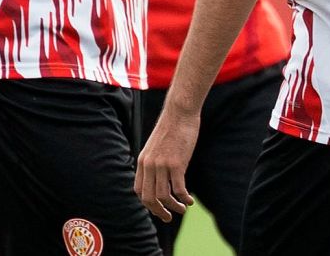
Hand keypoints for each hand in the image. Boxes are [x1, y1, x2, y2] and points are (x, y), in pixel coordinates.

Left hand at [135, 105, 199, 221]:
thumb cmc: (171, 127)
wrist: (180, 112)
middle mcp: (149, 165)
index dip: (148, 203)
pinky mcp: (177, 163)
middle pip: (149, 198)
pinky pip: (179, 189)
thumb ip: (154, 160)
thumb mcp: (156, 145)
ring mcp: (162, 165)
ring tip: (183, 209)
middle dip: (159, 211)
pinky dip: (184, 199)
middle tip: (168, 217)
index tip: (158, 207)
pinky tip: (190, 201)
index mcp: (142, 161)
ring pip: (164, 196)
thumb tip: (158, 174)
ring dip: (174, 207)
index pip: (139, 190)